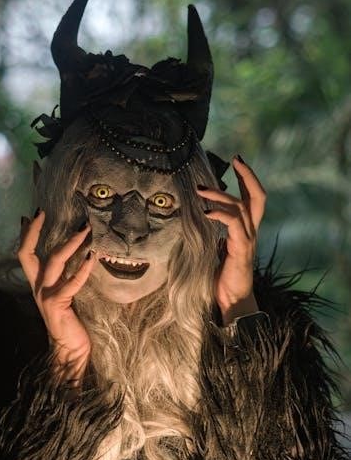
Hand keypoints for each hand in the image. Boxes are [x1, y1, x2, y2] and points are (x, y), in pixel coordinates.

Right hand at [17, 211, 94, 382]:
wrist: (70, 349)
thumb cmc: (72, 321)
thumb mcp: (66, 294)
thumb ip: (66, 276)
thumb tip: (79, 253)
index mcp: (37, 284)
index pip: (25, 254)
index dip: (27, 234)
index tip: (33, 213)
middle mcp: (37, 288)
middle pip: (27, 253)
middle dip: (34, 231)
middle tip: (43, 212)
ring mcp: (45, 296)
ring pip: (53, 262)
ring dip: (70, 243)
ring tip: (85, 230)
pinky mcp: (57, 305)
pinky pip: (71, 282)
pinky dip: (83, 269)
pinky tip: (93, 257)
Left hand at [197, 155, 266, 325]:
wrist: (231, 300)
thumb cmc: (222, 277)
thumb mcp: (217, 250)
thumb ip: (216, 234)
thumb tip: (201, 220)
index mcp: (246, 231)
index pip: (253, 198)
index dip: (248, 179)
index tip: (237, 162)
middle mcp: (251, 232)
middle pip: (258, 197)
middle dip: (248, 176)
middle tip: (235, 160)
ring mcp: (248, 240)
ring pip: (240, 207)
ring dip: (220, 195)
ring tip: (201, 189)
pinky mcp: (241, 249)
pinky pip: (233, 224)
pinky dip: (219, 214)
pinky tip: (205, 212)